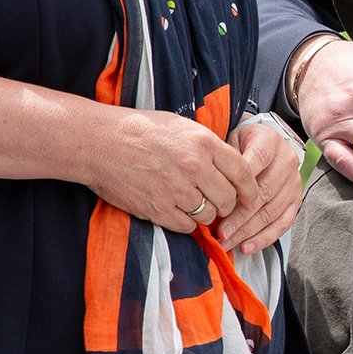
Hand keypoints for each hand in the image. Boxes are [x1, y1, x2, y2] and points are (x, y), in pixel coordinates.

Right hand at [83, 108, 260, 232]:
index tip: (252, 197)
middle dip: (229, 204)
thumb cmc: (141, 130)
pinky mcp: (157, 208)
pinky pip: (186, 226)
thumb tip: (230, 165)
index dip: (251, 189)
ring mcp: (176, 189)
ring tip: (197, 206)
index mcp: (204, 143)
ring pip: (208, 214)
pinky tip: (179, 212)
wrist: (100, 143)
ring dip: (206, 214)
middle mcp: (194, 167)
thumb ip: (209, 146)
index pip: (243, 172)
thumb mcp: (183, 127)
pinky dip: (186, 223)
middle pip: (229, 197)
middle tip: (221, 203)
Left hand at [218, 122, 304, 253]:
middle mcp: (287, 161)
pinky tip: (247, 247)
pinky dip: (265, 237)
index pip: (254, 166)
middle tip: (221, 232)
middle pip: (264, 193)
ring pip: (272, 211)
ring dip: (249, 231)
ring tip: (228, 242)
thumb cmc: (243, 145)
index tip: (217, 206)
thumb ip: (225, 162)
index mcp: (270, 143)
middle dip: (240, 216)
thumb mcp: (231, 141)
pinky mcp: (297, 199)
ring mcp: (294, 182)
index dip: (237, 188)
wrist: (265, 142)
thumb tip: (212, 193)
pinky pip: (283, 222)